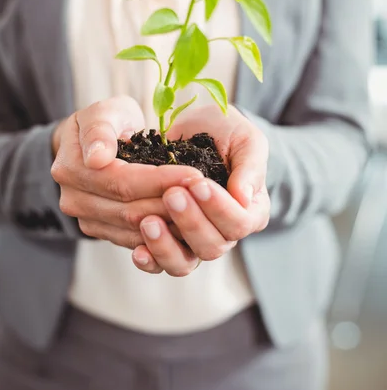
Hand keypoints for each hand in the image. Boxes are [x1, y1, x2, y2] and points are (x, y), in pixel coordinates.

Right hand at [51, 97, 202, 251]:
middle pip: (130, 211)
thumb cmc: (107, 122)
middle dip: (172, 204)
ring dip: (171, 223)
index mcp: (71, 169)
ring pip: (135, 231)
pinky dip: (164, 235)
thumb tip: (96, 158)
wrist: (97, 144)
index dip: (160, 181)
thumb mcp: (104, 112)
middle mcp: (74, 200)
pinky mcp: (103, 233)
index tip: (195, 174)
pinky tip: (189, 223)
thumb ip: (99, 131)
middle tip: (206, 195)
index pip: (122, 182)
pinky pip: (136, 241)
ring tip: (203, 210)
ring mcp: (87, 220)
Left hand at [133, 105, 269, 275]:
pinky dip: (150, 259)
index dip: (220, 208)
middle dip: (191, 222)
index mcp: (250, 211)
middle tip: (171, 194)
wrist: (194, 126)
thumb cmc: (225, 132)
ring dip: (166, 245)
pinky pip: (160, 263)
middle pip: (212, 246)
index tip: (198, 183)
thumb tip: (244, 198)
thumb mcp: (245, 139)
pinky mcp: (168, 241)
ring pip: (184, 262)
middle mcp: (224, 233)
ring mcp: (194, 241)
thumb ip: (250, 167)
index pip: (239, 224)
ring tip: (148, 222)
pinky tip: (137, 251)